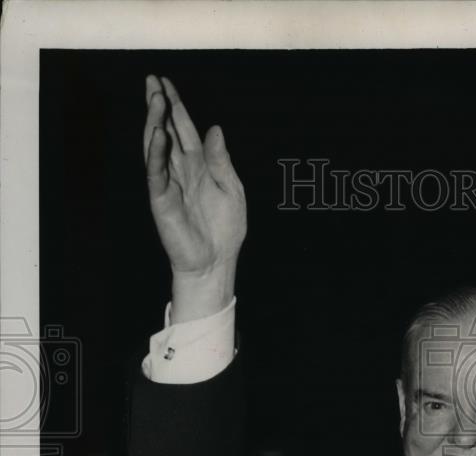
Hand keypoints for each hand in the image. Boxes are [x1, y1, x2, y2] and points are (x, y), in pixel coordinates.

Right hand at [143, 76, 246, 319]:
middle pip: (165, 132)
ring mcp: (169, 184)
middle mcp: (180, 171)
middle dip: (158, 106)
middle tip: (151, 81)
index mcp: (197, 166)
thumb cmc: (225, 229)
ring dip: (154, 123)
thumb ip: (221, 160)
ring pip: (156, 148)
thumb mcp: (231, 189)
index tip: (166, 84)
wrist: (216, 261)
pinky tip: (158, 135)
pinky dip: (156, 154)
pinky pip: (156, 173)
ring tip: (154, 99)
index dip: (176, 107)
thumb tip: (215, 129)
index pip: (183, 130)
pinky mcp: (162, 200)